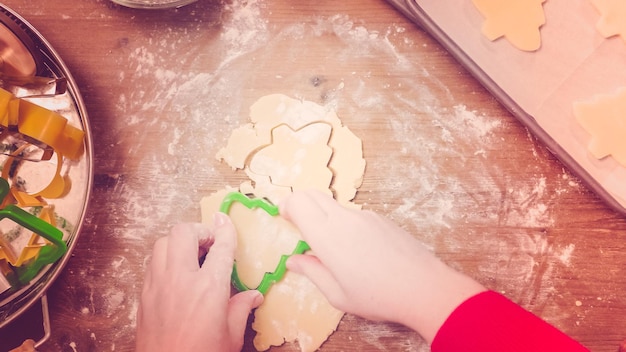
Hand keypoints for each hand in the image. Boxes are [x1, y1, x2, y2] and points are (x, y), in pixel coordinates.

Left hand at [135, 215, 262, 351]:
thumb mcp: (231, 336)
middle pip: (184, 233)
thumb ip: (240, 309)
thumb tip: (252, 296)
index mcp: (209, 288)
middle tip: (210, 242)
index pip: (221, 246)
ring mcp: (158, 285)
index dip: (226, 229)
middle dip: (199, 230)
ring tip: (193, 254)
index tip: (226, 220)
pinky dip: (165, 258)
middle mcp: (181, 280)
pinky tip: (177, 272)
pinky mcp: (145, 295)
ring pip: (163, 243)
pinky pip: (152, 263)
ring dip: (179, 242)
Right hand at [281, 190, 484, 342]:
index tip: (284, 218)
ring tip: (332, 248)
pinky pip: (354, 215)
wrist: (424, 287)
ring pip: (334, 206)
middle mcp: (344, 219)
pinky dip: (344, 224)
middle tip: (298, 225)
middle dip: (300, 204)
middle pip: (313, 194)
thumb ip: (312, 272)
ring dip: (324, 216)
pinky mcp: (381, 219)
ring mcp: (365, 216)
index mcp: (327, 235)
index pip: (298, 202)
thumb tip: (294, 260)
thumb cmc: (378, 296)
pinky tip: (358, 251)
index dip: (287, 206)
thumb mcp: (337, 294)